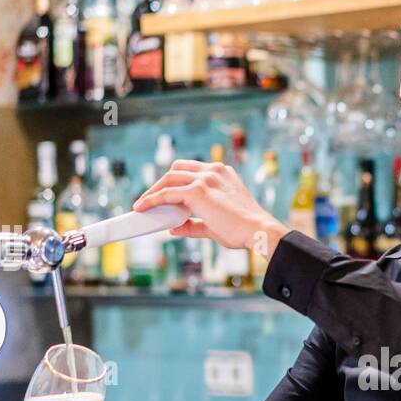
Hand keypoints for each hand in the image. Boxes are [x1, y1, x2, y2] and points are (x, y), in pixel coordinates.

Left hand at [133, 159, 288, 256]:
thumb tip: (174, 228)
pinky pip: (167, 193)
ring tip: (142, 205)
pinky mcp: (197, 191)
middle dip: (161, 184)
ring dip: (153, 191)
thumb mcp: (215, 225)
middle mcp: (213, 171)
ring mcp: (205, 179)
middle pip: (177, 170)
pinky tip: (143, 208)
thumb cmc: (243, 230)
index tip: (165, 193)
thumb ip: (194, 224)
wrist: (257, 231)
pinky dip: (152, 199)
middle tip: (150, 200)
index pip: (191, 170)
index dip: (175, 181)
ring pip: (169, 179)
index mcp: (222, 173)